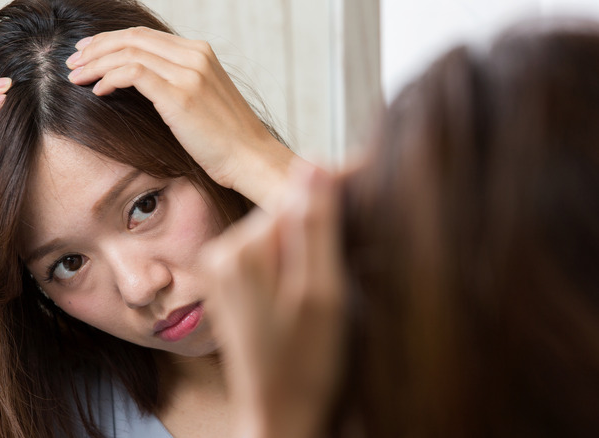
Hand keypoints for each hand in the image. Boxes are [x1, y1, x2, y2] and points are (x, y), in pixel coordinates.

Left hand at [65, 27, 295, 210]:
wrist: (252, 159)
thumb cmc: (227, 140)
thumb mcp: (203, 101)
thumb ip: (178, 83)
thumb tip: (143, 83)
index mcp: (200, 53)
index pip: (145, 35)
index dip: (111, 40)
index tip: (89, 51)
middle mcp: (195, 56)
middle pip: (132, 39)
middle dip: (97, 47)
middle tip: (73, 60)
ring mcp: (189, 73)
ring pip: (128, 53)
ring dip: (96, 63)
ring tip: (75, 75)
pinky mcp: (180, 95)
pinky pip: (133, 74)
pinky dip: (109, 78)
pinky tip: (98, 91)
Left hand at [203, 160, 346, 437]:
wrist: (280, 417)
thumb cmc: (305, 367)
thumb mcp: (321, 294)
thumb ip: (316, 226)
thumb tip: (312, 163)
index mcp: (242, 252)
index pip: (298, 197)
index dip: (340, 191)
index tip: (374, 180)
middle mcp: (224, 254)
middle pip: (287, 214)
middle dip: (327, 221)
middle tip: (367, 240)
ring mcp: (225, 270)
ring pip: (282, 234)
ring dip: (315, 242)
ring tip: (344, 270)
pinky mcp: (233, 285)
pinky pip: (271, 255)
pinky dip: (299, 261)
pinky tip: (319, 283)